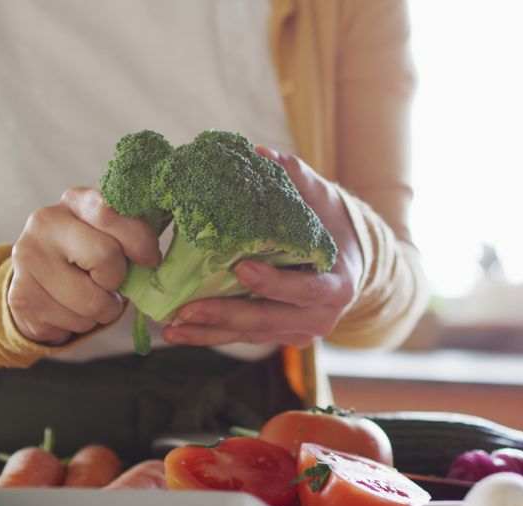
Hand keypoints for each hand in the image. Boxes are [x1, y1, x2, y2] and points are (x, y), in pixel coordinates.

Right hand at [8, 187, 160, 344]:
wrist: (38, 285)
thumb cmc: (87, 256)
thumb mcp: (108, 234)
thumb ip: (131, 233)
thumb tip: (160, 247)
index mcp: (74, 201)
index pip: (111, 211)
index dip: (139, 240)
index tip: (149, 259)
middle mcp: (45, 222)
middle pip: (105, 257)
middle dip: (117, 280)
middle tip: (110, 283)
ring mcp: (29, 259)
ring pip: (91, 301)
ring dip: (102, 310)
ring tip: (88, 297)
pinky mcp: (21, 297)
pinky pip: (73, 324)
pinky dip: (81, 324)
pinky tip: (68, 308)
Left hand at [162, 147, 363, 347]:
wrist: (350, 262)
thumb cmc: (333, 226)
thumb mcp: (323, 200)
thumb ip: (296, 177)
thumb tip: (261, 152)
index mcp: (336, 286)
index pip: (305, 290)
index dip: (275, 283)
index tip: (243, 269)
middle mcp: (320, 317)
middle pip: (269, 320)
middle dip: (226, 316)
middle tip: (187, 309)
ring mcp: (298, 332)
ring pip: (251, 335)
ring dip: (209, 332)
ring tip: (171, 328)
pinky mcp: (279, 337)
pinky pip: (243, 338)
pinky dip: (211, 335)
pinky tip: (179, 331)